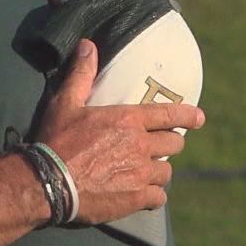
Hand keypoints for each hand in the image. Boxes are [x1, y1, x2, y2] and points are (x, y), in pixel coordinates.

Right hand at [35, 39, 204, 226]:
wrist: (46, 183)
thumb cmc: (55, 141)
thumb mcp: (65, 103)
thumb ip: (81, 74)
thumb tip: (88, 46)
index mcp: (129, 120)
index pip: (171, 115)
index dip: (189, 116)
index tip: (199, 118)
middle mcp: (141, 146)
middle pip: (174, 144)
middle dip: (169, 143)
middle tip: (157, 147)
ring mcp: (140, 174)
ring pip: (167, 171)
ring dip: (158, 170)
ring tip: (146, 172)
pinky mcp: (135, 199)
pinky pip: (159, 198)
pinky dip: (153, 196)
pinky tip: (144, 195)